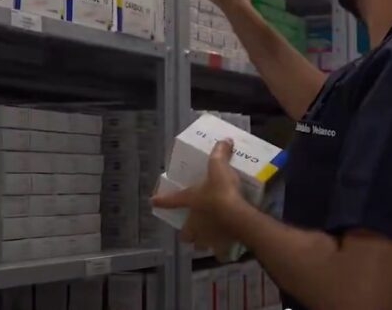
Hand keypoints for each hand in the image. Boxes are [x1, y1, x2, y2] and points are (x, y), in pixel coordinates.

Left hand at [152, 139, 246, 260]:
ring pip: (199, 245)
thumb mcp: (219, 167)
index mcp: (190, 201)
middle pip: (185, 233)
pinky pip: (219, 253)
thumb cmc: (222, 192)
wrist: (237, 217)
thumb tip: (225, 139)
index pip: (170, 200)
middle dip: (186, 232)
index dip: (161, 200)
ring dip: (202, 242)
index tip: (153, 202)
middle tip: (192, 227)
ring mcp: (206, 237)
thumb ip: (220, 153)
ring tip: (209, 237)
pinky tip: (226, 247)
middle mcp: (194, 223)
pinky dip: (221, 251)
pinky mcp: (220, 246)